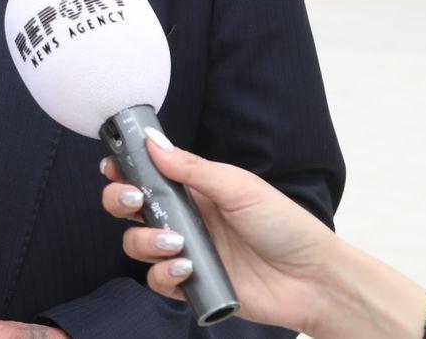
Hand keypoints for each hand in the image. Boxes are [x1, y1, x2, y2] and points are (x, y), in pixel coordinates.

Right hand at [101, 136, 425, 338]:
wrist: (313, 278)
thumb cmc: (285, 225)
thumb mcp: (239, 187)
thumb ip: (191, 167)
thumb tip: (151, 141)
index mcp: (194, 188)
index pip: (147, 173)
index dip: (124, 168)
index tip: (112, 165)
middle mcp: (185, 218)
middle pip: (129, 207)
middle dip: (119, 200)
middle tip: (134, 200)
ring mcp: (186, 251)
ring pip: (137, 243)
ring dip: (144, 240)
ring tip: (176, 242)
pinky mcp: (192, 285)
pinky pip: (158, 281)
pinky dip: (164, 274)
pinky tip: (186, 268)